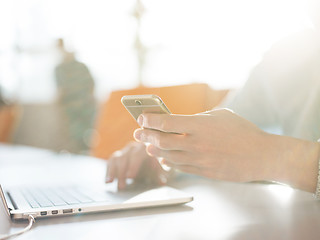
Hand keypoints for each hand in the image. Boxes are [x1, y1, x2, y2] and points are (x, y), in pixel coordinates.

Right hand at [105, 141, 168, 189]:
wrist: (154, 160)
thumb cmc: (158, 165)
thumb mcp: (161, 170)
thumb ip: (160, 175)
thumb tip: (162, 182)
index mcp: (145, 147)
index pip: (137, 154)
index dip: (133, 165)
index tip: (130, 177)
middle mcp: (134, 147)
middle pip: (125, 157)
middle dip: (122, 172)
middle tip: (121, 186)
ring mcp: (125, 151)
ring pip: (116, 158)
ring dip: (113, 172)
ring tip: (111, 182)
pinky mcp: (118, 156)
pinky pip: (111, 162)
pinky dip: (108, 171)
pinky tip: (107, 181)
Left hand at [134, 109, 274, 182]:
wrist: (262, 156)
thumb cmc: (243, 131)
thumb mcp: (220, 115)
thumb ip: (198, 118)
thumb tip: (181, 123)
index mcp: (199, 125)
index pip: (165, 123)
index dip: (150, 120)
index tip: (142, 118)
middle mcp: (195, 144)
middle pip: (161, 140)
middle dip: (145, 135)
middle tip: (138, 132)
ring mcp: (198, 160)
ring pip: (167, 156)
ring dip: (154, 149)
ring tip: (147, 145)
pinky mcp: (203, 172)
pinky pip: (179, 167)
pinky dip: (168, 161)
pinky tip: (163, 157)